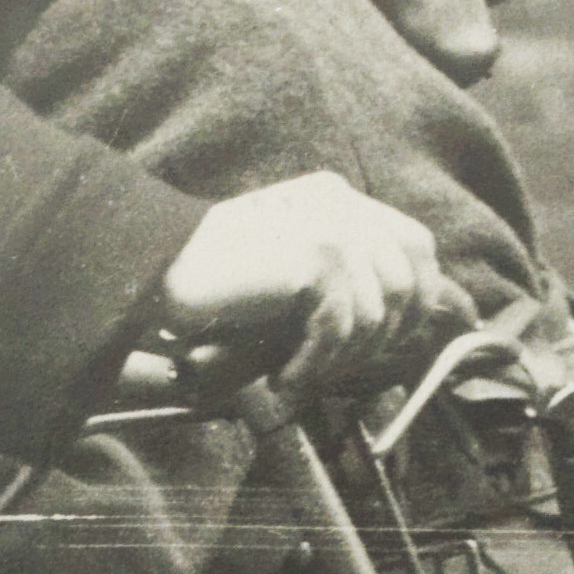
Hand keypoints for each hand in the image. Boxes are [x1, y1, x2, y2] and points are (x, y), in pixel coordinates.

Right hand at [150, 171, 453, 403]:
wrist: (157, 269)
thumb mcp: (291, 265)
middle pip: (409, 281)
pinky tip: (284, 376)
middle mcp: (340, 203)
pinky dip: (314, 363)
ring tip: (300, 372)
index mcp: (337, 197)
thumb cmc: (217, 280)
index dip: (416, 298)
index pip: (416, 244)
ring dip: (341, 358)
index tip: (387, 342)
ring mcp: (330, 226)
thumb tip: (408, 318)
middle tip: (335, 367)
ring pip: (377, 312)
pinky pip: (340, 328)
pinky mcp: (314, 256)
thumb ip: (344, 273)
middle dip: (382, 338)